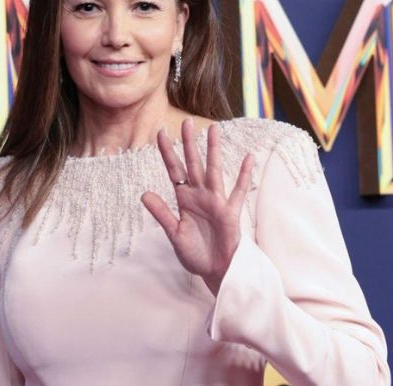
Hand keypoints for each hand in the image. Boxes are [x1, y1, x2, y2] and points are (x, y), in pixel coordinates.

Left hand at [141, 118, 254, 295]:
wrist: (215, 271)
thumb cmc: (195, 254)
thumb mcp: (174, 234)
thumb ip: (161, 214)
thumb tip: (144, 194)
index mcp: (183, 200)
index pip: (174, 170)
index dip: (167, 153)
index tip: (160, 133)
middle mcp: (199, 195)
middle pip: (193, 164)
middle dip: (189, 143)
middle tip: (186, 122)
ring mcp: (216, 201)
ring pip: (214, 170)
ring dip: (213, 150)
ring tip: (213, 129)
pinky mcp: (230, 212)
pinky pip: (238, 191)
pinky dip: (244, 175)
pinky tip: (248, 157)